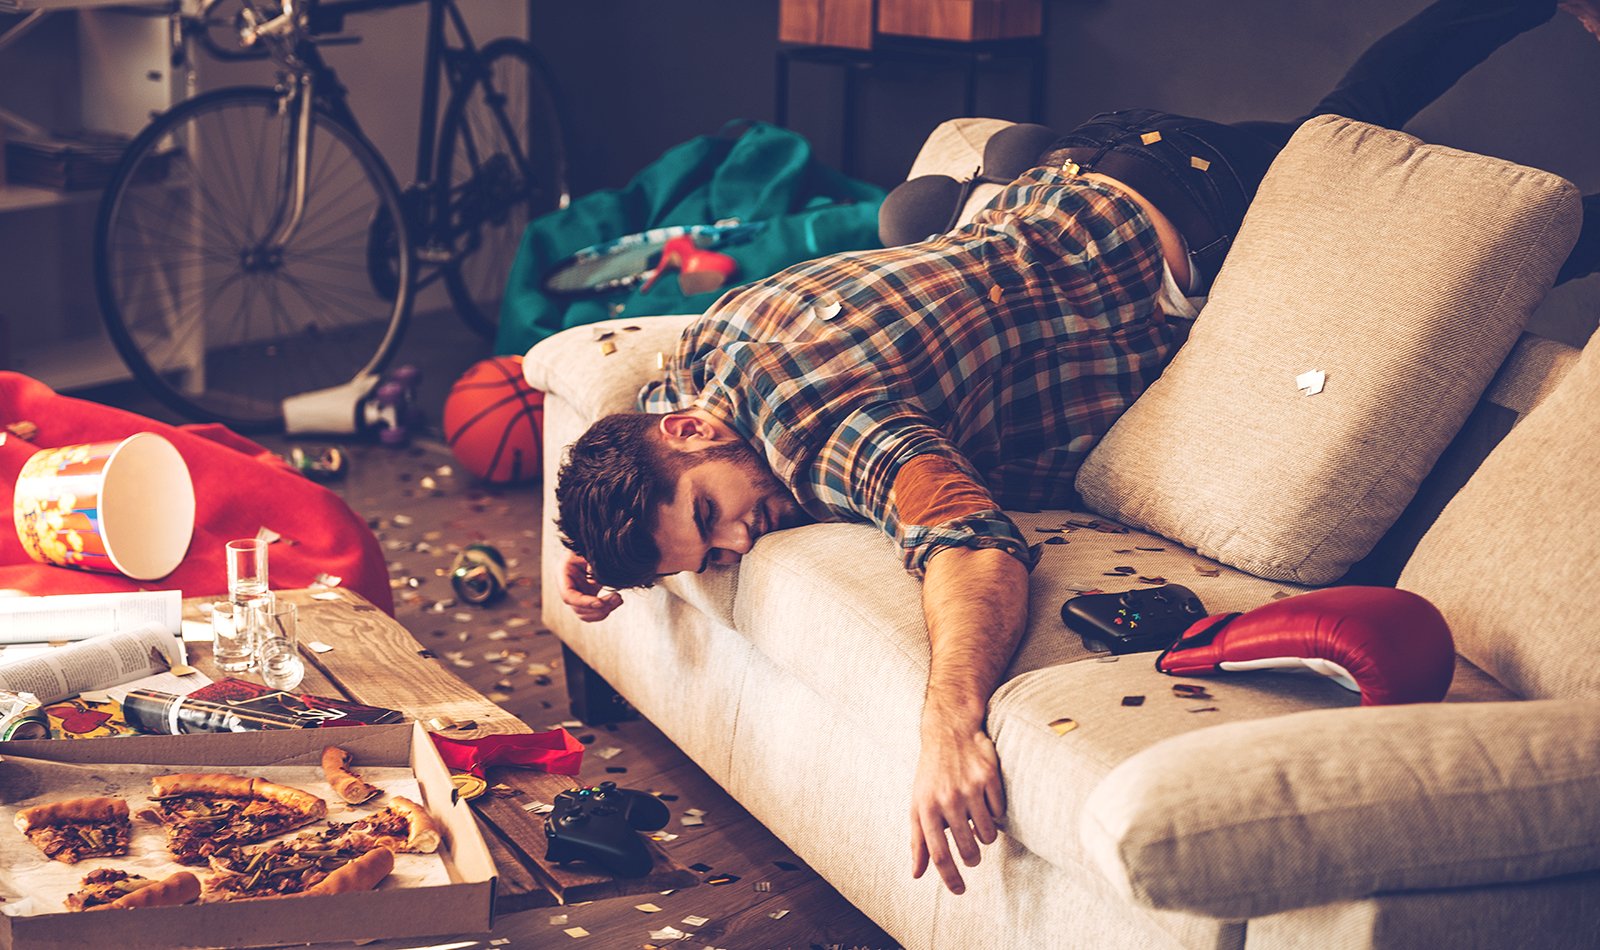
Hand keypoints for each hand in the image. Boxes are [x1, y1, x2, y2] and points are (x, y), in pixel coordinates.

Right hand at [557, 550, 622, 621]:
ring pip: (585, 614)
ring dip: (603, 611)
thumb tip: (594, 574)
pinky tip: (616, 601)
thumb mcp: (590, 549)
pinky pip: (594, 611)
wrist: (597, 543)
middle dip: (597, 608)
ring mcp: (578, 592)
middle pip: (577, 608)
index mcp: (563, 572)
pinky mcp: (588, 595)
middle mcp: (568, 585)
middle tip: (615, 598)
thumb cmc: (589, 543)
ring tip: (618, 599)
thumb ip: (592, 562)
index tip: (600, 602)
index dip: (583, 602)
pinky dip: (605, 609)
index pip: (568, 595)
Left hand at [909, 719, 1005, 894]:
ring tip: (977, 819)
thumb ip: (918, 841)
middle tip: (972, 855)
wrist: (949, 731)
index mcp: (926, 808)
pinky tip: (985, 796)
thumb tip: (916, 874)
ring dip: (985, 834)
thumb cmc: (931, 774)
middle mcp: (947, 800)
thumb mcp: (918, 804)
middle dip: (972, 858)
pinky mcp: (990, 778)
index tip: (959, 892)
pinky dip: (995, 811)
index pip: (938, 854)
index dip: (949, 878)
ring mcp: (970, 788)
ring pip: (988, 834)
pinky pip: (1000, 811)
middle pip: (968, 849)